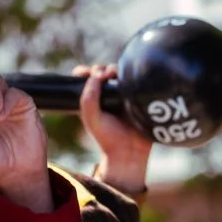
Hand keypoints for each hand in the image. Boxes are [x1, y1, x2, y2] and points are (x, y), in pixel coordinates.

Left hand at [74, 63, 150, 192]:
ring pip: (118, 73)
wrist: (130, 151)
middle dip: (100, 69)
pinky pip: (135, 79)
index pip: (86, 79)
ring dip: (114, 69)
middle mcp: (107, 95)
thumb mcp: (91, 119)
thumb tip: (95, 76)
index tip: (85, 73)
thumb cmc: (108, 138)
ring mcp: (123, 95)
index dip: (84, 72)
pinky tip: (128, 75)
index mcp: (93, 99)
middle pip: (102, 72)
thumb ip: (88, 100)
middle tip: (101, 76)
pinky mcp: (138, 95)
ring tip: (112, 74)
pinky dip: (131, 74)